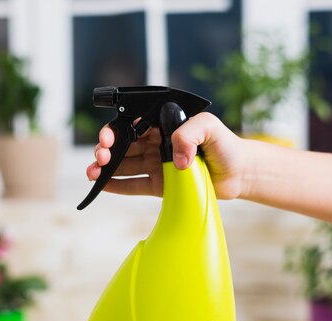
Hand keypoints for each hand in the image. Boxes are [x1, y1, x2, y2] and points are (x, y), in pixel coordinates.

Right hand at [86, 112, 246, 198]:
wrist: (239, 173)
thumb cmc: (226, 145)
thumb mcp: (209, 128)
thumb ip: (189, 133)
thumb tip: (174, 157)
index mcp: (162, 125)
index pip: (131, 124)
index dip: (114, 131)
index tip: (108, 139)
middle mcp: (155, 143)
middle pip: (121, 145)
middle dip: (104, 150)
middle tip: (100, 158)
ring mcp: (155, 164)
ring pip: (123, 164)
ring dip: (104, 168)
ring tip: (92, 174)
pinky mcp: (159, 184)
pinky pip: (133, 184)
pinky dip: (116, 185)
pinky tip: (101, 185)